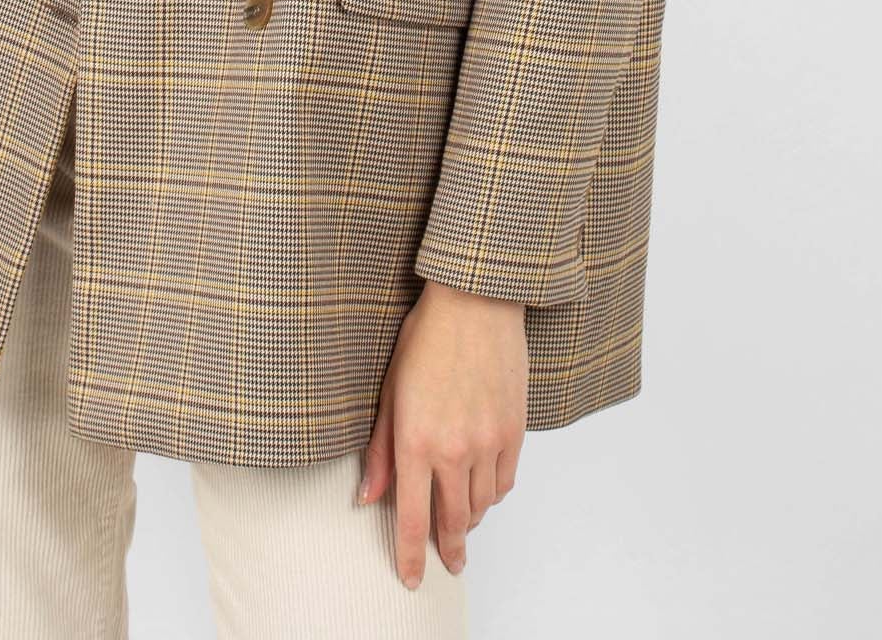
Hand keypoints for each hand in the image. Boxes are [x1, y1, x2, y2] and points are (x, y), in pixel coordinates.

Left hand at [356, 277, 527, 589]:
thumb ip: (380, 449)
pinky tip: (483, 491)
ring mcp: (488, 442)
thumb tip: (368, 496)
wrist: (476, 303)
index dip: (411, 555)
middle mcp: (454, 449)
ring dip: (470, 520)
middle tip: (447, 564)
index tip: (411, 578)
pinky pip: (505, 481)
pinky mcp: (514, 430)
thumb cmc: (426, 337)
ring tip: (462, 525)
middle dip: (448, 549)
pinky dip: (493, 494)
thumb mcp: (390, 390)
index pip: (412, 518)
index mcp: (416, 440)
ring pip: (481, 505)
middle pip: (453, 521)